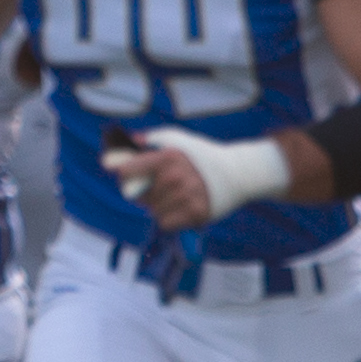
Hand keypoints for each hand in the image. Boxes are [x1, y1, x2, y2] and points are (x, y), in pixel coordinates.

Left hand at [125, 126, 290, 230]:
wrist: (237, 173)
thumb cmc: (202, 154)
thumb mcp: (178, 139)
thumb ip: (150, 139)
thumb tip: (128, 141)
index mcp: (167, 157)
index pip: (126, 171)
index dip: (124, 174)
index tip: (127, 176)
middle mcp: (175, 178)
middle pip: (138, 195)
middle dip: (144, 192)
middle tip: (158, 187)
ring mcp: (186, 197)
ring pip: (151, 211)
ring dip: (158, 206)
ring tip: (173, 196)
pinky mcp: (195, 215)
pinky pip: (165, 223)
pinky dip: (168, 218)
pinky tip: (179, 208)